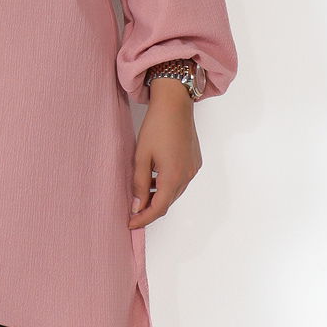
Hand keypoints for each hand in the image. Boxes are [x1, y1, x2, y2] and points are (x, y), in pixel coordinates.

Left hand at [128, 79, 202, 228]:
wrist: (175, 104)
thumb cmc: (156, 126)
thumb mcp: (141, 156)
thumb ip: (139, 183)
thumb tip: (137, 206)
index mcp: (173, 177)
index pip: (158, 208)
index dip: (144, 218)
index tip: (131, 223)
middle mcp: (187, 176)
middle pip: (168, 202)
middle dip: (150, 209)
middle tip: (133, 210)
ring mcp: (193, 168)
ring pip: (175, 192)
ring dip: (159, 197)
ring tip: (141, 194)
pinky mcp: (195, 161)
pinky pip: (181, 180)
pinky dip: (167, 185)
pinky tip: (155, 178)